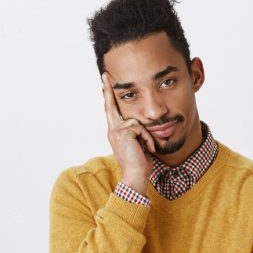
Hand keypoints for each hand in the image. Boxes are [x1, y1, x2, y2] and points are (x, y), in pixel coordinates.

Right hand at [102, 72, 155, 186]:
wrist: (136, 176)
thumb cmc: (140, 163)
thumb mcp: (139, 144)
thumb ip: (137, 132)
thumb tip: (140, 124)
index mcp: (116, 132)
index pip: (112, 112)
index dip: (109, 97)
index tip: (105, 83)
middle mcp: (112, 130)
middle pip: (111, 106)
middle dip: (108, 90)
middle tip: (105, 76)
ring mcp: (116, 132)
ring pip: (136, 121)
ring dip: (146, 135)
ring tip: (148, 148)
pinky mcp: (122, 133)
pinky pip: (140, 128)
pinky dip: (147, 139)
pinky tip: (148, 149)